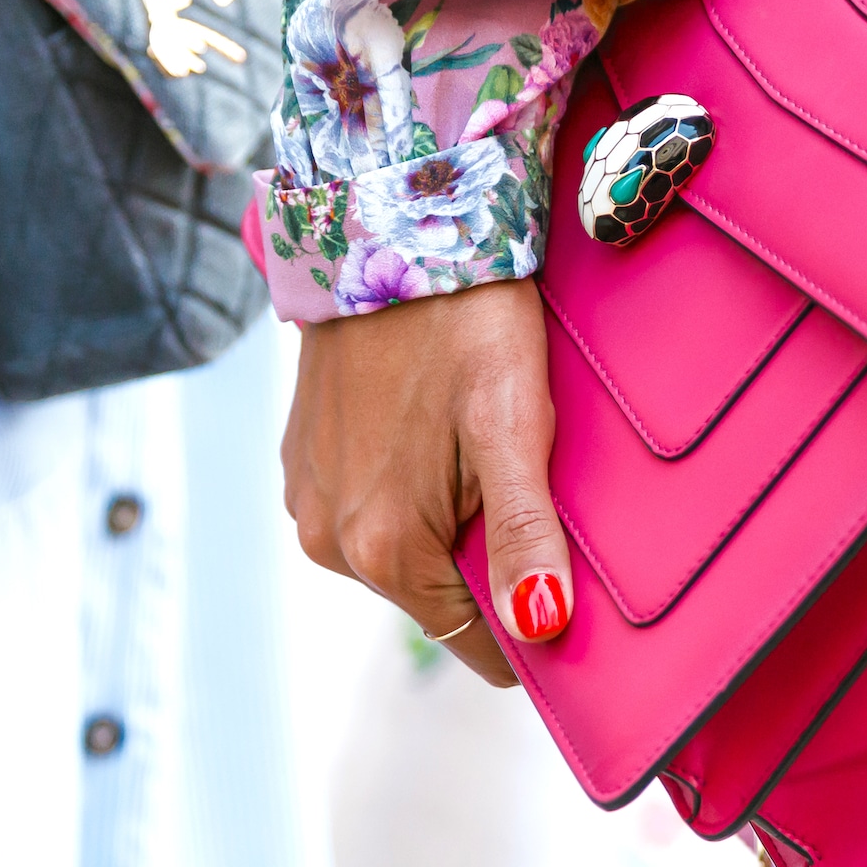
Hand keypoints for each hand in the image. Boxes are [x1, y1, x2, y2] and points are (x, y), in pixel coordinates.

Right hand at [281, 277, 568, 686]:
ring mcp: (307, 500)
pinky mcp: (300, 462)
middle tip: (523, 469)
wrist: (385, 225)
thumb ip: (523, 534)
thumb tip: (539, 626)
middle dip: (488, 552)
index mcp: (383, 548)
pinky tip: (435, 423)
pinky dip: (409, 482)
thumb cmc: (464, 322)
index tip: (566, 568)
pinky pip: (370, 504)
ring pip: (406, 548)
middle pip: (441, 592)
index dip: (530, 616)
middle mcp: (329, 540)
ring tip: (478, 437)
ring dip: (448, 514)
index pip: (479, 641)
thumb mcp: (512, 425)